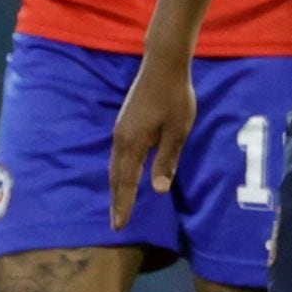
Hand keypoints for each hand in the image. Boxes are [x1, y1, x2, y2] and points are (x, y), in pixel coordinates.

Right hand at [107, 53, 196, 228]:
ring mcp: (120, 130)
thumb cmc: (175, 97)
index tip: (120, 226)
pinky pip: (118, 155)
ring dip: (116, 187)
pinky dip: (118, 172)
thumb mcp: (177, 132)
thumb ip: (166, 161)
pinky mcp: (124, 123)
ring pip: (114, 166)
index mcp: (133, 143)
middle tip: (116, 224)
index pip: (126, 182)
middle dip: (117, 201)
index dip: (124, 205)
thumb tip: (158, 190)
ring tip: (118, 205)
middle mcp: (121, 139)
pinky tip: (122, 176)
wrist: (162, 65)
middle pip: (115, 177)